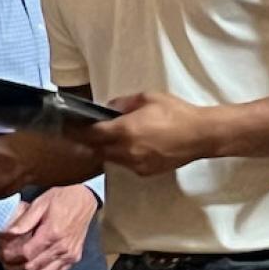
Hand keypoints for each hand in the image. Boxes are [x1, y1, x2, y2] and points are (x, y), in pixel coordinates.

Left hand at [0, 187, 97, 269]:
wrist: (85, 198)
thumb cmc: (62, 198)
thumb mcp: (40, 203)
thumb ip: (23, 221)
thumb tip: (6, 234)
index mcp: (52, 233)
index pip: (25, 253)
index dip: (9, 255)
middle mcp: (62, 248)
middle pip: (32, 268)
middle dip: (13, 267)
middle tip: (2, 261)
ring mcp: (69, 255)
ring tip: (13, 269)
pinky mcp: (74, 257)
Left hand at [78, 93, 211, 174]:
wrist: (200, 135)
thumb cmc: (175, 112)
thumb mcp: (147, 98)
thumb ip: (124, 103)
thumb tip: (110, 108)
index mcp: (124, 130)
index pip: (92, 135)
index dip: (78, 132)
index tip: (68, 128)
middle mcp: (126, 151)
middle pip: (97, 150)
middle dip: (89, 144)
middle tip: (83, 136)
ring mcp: (135, 164)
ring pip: (111, 159)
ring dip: (106, 151)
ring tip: (108, 141)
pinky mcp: (145, 172)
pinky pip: (127, 165)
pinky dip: (123, 157)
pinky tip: (130, 148)